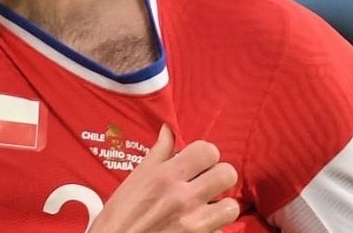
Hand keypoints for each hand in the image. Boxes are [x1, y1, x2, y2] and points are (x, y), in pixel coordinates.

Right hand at [87, 124, 239, 232]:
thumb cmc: (121, 212)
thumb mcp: (136, 177)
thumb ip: (159, 152)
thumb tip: (168, 129)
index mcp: (166, 175)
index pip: (208, 150)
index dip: (205, 154)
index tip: (198, 162)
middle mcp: (183, 197)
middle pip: (227, 174)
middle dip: (219, 176)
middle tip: (207, 182)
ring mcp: (194, 223)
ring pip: (231, 206)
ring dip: (221, 205)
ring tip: (206, 206)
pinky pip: (221, 231)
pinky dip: (212, 228)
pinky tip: (198, 225)